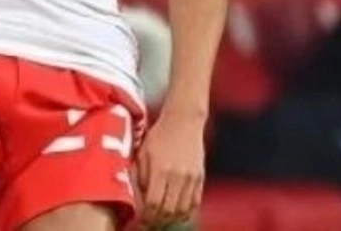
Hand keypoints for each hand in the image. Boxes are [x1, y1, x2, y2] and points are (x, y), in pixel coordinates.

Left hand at [137, 111, 205, 226]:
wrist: (184, 121)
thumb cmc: (159, 135)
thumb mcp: (143, 152)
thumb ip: (140, 176)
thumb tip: (140, 199)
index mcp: (160, 169)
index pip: (153, 203)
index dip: (146, 217)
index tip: (140, 221)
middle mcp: (177, 176)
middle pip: (168, 210)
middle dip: (157, 221)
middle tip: (149, 224)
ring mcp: (191, 178)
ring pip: (182, 210)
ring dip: (171, 219)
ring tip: (162, 220)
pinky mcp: (200, 177)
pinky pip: (195, 203)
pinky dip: (185, 212)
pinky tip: (176, 213)